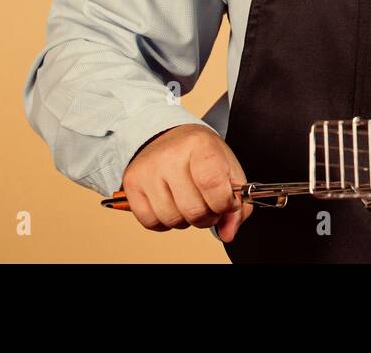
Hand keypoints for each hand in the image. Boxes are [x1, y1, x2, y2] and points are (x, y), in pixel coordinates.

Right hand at [119, 124, 252, 241]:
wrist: (169, 138)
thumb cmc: (201, 156)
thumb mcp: (228, 170)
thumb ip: (238, 205)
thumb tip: (228, 233)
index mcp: (200, 144)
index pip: (212, 183)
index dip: (223, 203)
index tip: (226, 203)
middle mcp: (170, 155)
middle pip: (193, 210)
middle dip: (207, 217)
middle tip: (208, 204)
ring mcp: (148, 170)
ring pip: (172, 219)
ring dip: (186, 220)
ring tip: (188, 202)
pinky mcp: (132, 184)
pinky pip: (150, 222)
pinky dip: (164, 222)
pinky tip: (171, 204)